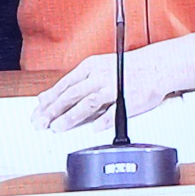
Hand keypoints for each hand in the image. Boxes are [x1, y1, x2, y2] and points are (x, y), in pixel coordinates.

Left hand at [32, 46, 181, 130]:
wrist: (157, 66)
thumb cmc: (127, 68)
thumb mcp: (98, 68)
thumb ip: (75, 83)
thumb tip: (47, 96)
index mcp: (91, 67)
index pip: (64, 84)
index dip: (49, 100)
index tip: (37, 112)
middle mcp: (101, 76)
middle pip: (72, 94)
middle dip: (54, 110)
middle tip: (41, 123)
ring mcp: (115, 88)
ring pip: (88, 103)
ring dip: (71, 116)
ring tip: (58, 127)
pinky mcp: (129, 100)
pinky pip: (114, 112)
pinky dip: (103, 121)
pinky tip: (93, 129)